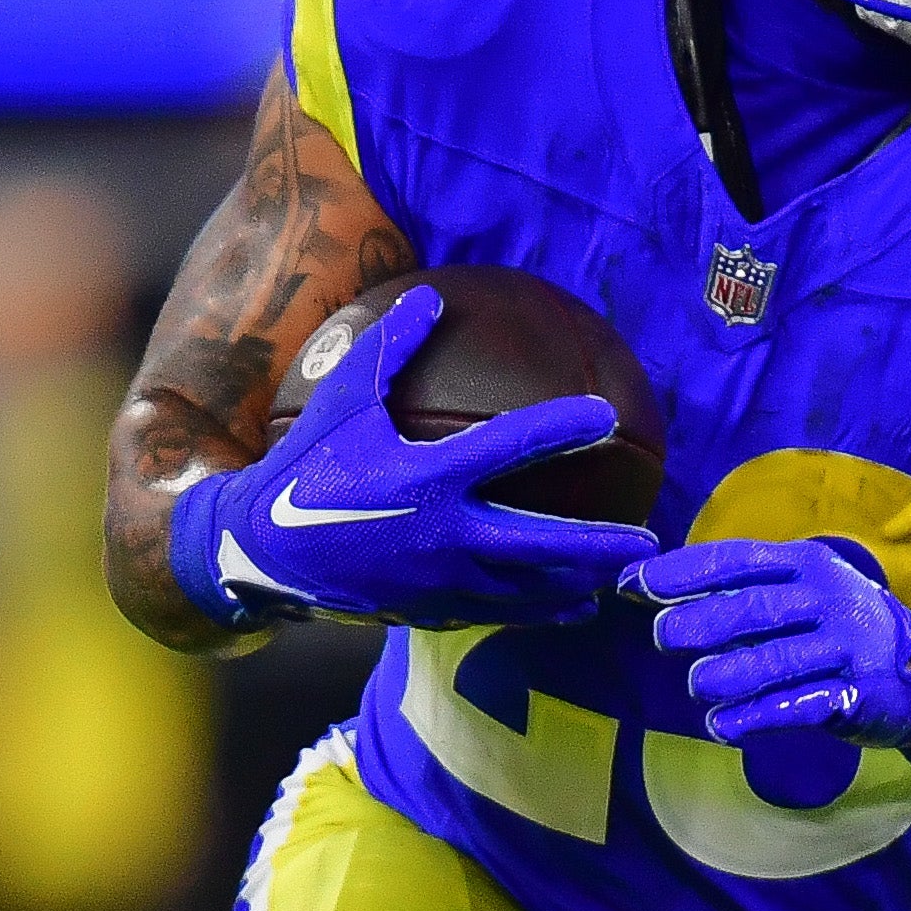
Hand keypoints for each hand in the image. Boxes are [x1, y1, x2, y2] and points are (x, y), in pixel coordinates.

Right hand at [164, 285, 645, 632]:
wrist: (261, 550)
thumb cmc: (304, 466)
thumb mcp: (340, 400)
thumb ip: (389, 348)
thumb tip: (431, 298)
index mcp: (425, 475)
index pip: (509, 448)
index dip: (560, 428)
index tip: (604, 415)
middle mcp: (441, 534)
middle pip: (539, 544)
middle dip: (599, 546)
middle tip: (649, 541)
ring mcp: (438, 580)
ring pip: (526, 590)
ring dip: (578, 583)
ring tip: (621, 578)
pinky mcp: (429, 610)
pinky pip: (497, 611)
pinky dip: (538, 609)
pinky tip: (570, 603)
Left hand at [633, 537, 910, 791]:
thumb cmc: (842, 633)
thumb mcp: (805, 598)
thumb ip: (743, 595)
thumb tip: (656, 597)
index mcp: (809, 565)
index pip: (737, 560)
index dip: (683, 572)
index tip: (634, 585)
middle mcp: (831, 599)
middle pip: (753, 609)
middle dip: (699, 622)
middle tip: (662, 638)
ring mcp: (849, 647)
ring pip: (775, 661)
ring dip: (726, 676)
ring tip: (697, 687)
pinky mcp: (860, 694)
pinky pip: (798, 707)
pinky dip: (754, 719)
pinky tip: (722, 727)